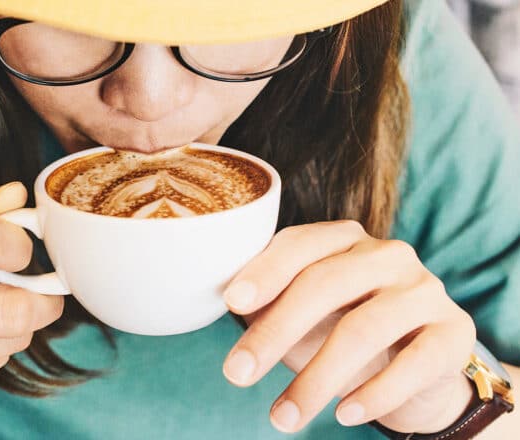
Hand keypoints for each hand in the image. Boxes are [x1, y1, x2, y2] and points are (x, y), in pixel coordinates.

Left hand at [221, 220, 476, 433]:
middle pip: (325, 284)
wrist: (418, 368)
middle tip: (236, 373)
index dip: (265, 272)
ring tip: (282, 417)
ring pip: (364, 328)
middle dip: (275, 332)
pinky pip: (414, 363)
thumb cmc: (343, 331)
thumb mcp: (303, 316)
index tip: (232, 304)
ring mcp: (424, 289)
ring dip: (316, 379)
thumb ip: (271, 303)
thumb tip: (226, 304)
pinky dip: (375, 394)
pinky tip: (344, 415)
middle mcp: (387, 254)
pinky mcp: (454, 331)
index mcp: (344, 239)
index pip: (300, 244)